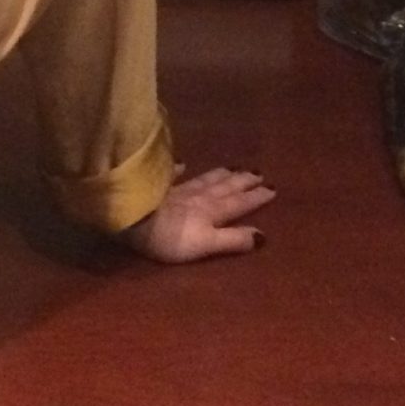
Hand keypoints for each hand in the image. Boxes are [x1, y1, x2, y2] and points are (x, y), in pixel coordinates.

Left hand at [123, 165, 273, 262]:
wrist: (132, 217)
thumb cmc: (169, 237)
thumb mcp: (206, 243)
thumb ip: (233, 239)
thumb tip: (263, 236)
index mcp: (211, 211)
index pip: (238, 203)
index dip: (255, 197)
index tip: (272, 188)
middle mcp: (198, 197)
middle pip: (224, 188)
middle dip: (242, 182)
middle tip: (259, 172)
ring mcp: (176, 190)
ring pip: (203, 179)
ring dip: (219, 175)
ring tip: (232, 167)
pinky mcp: (156, 187)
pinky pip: (171, 175)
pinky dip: (178, 168)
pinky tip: (182, 162)